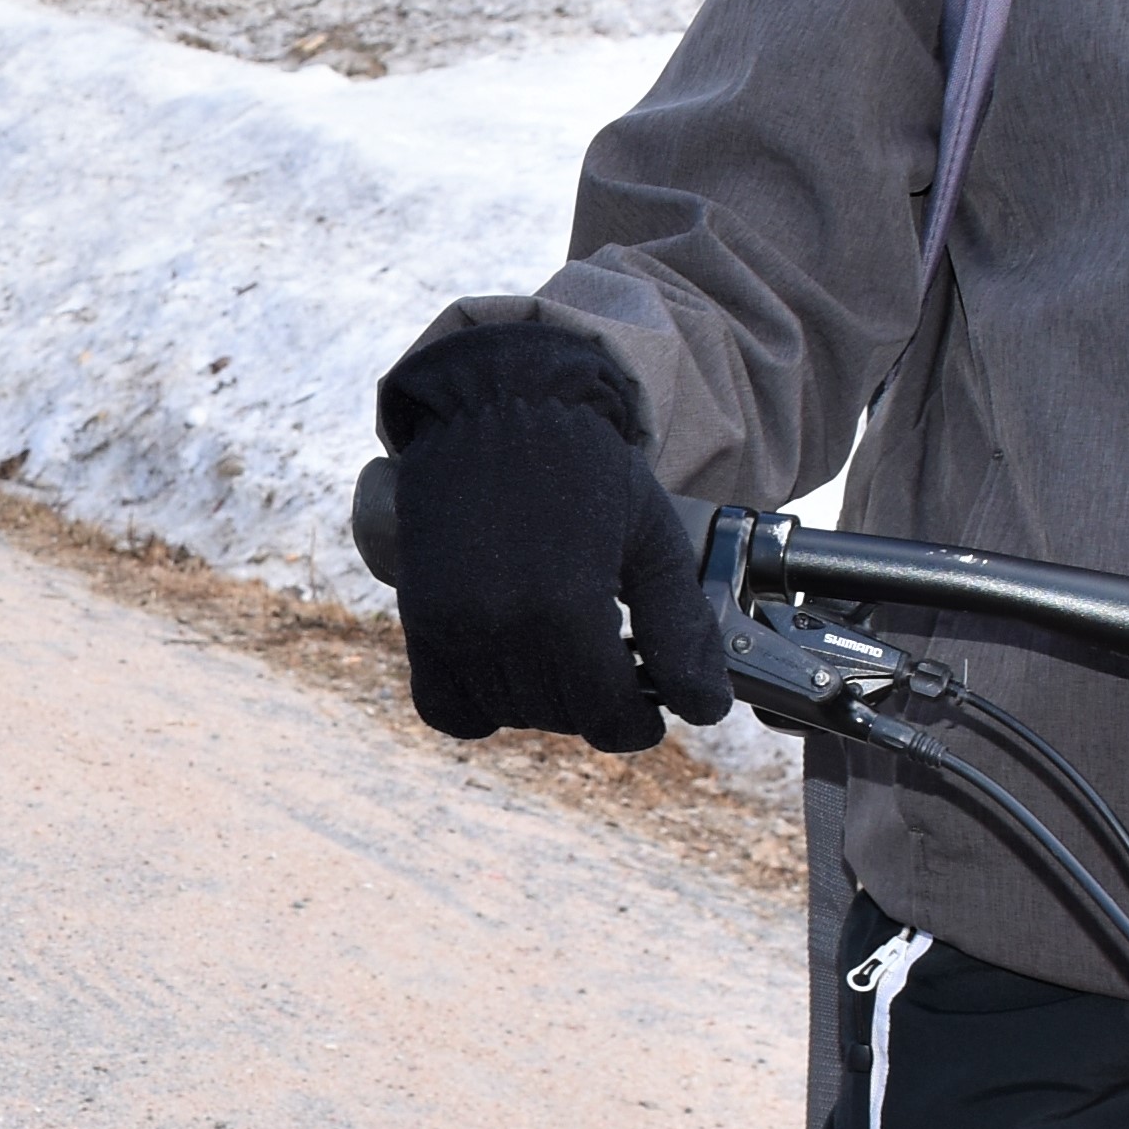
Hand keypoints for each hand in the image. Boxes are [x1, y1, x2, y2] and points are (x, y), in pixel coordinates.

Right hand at [375, 317, 728, 750]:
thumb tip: (706, 710)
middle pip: (564, 718)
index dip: (639, 721)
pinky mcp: (421, 621)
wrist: (498, 407)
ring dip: (546, 698)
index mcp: (568, 607)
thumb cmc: (586, 468)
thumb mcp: (653, 540)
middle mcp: (502, 625)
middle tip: (612, 654)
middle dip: (597, 700)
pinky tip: (514, 664)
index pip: (610, 719)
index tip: (648, 702)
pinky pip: (449, 707)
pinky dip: (482, 704)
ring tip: (566, 645)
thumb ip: (682, 629)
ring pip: (512, 713)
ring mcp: (453, 626)